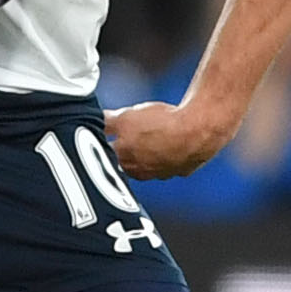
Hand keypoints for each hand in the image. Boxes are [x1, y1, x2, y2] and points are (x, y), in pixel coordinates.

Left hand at [108, 99, 235, 179]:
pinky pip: (172, 162)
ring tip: (151, 137)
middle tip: (128, 135)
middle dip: (125, 151)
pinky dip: (170, 153)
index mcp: (123, 162)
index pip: (106, 156)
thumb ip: (107, 121)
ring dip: (148, 154)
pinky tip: (173, 140)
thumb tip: (93, 120)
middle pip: (127, 164)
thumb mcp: (125, 117)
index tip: (105, 136)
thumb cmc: (159, 125)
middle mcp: (141, 174)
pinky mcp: (183, 170)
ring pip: (150, 164)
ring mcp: (163, 174)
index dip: (105, 144)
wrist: (197, 131)